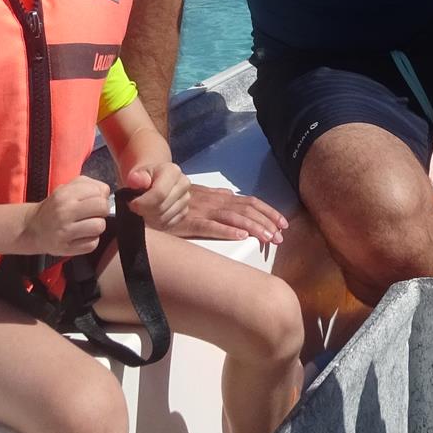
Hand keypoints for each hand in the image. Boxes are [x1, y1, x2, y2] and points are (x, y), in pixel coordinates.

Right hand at [19, 175, 111, 256]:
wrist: (33, 229)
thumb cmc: (55, 207)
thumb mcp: (66, 188)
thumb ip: (87, 185)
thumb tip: (106, 192)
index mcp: (65, 194)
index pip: (99, 191)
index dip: (101, 196)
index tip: (94, 200)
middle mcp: (64, 212)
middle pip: (102, 208)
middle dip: (102, 211)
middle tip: (93, 214)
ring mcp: (65, 232)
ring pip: (99, 226)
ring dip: (97, 226)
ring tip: (87, 225)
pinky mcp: (67, 249)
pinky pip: (92, 244)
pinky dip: (90, 240)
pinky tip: (81, 236)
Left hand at [123, 162, 191, 232]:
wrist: (152, 180)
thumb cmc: (144, 177)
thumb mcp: (136, 174)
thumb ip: (135, 177)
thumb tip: (135, 180)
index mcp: (173, 171)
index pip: (159, 194)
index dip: (142, 203)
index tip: (132, 203)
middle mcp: (184, 184)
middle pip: (161, 208)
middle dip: (144, 211)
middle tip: (136, 207)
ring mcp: (186, 199)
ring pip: (163, 219)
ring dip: (149, 218)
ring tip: (143, 209)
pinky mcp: (184, 211)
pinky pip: (167, 225)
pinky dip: (156, 224)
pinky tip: (151, 215)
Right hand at [166, 182, 288, 245]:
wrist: (149, 194)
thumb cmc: (175, 197)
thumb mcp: (198, 193)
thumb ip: (215, 195)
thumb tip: (231, 195)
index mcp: (219, 197)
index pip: (250, 202)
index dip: (268, 212)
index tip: (283, 224)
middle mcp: (214, 202)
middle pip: (247, 210)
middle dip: (266, 223)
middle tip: (280, 237)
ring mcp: (202, 211)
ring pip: (234, 218)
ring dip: (254, 227)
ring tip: (268, 238)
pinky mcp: (189, 223)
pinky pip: (210, 226)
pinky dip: (227, 231)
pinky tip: (241, 237)